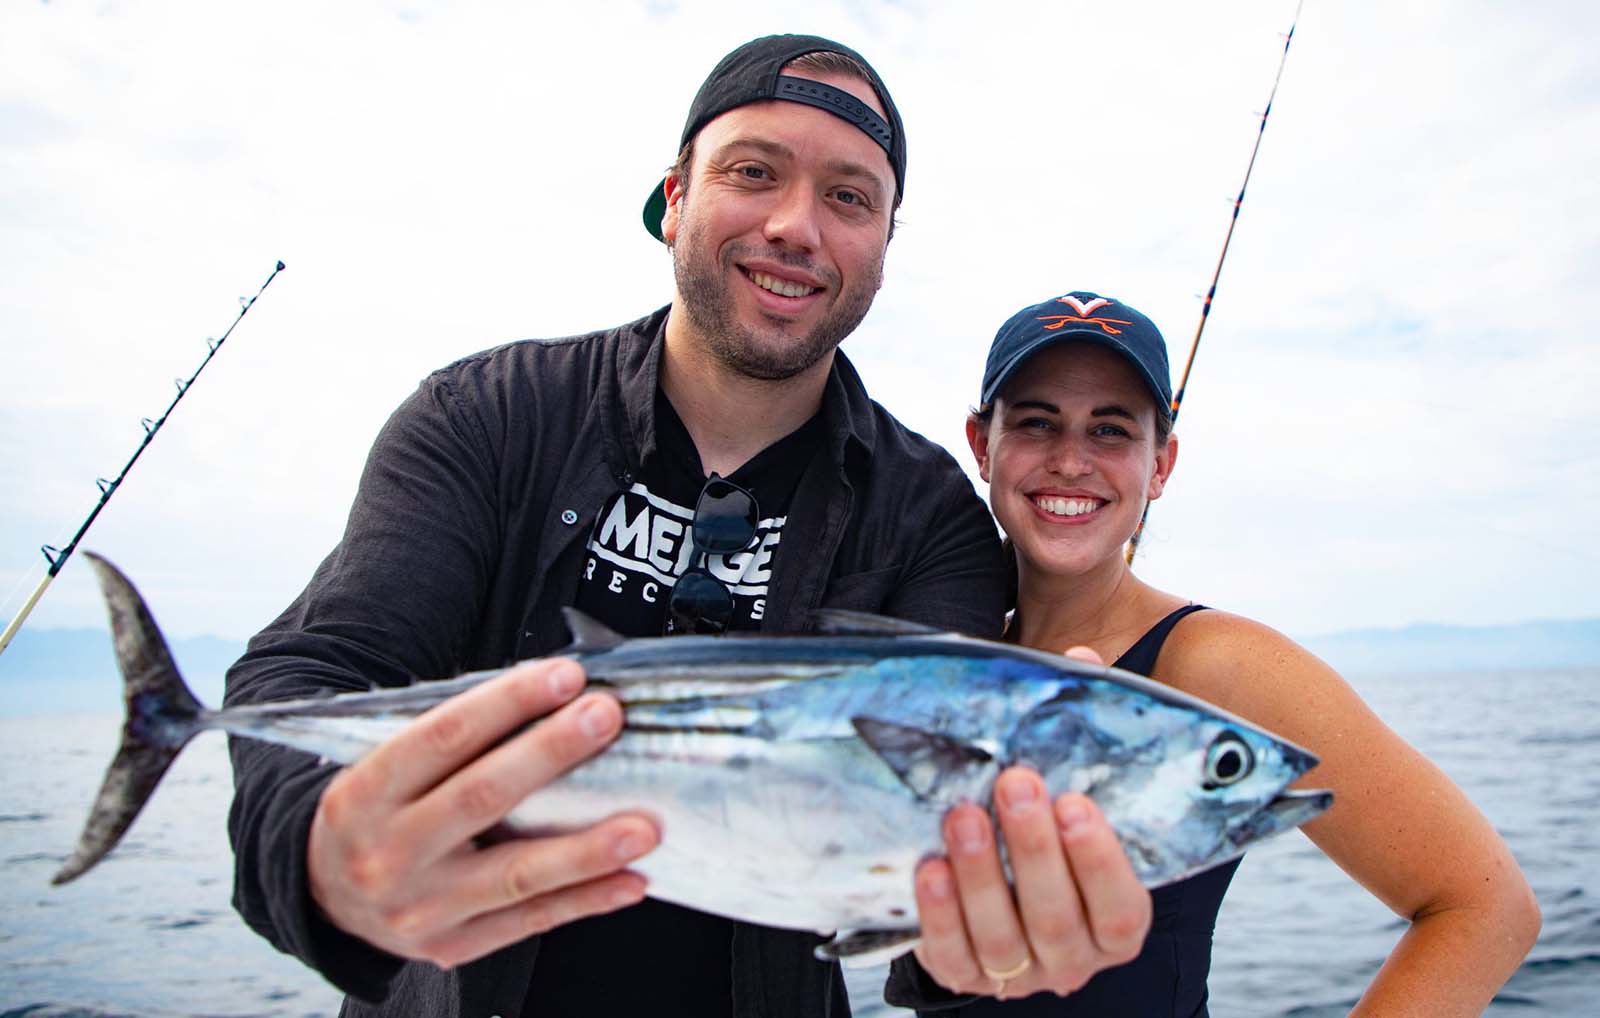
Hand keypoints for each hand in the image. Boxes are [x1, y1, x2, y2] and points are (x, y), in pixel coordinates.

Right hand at [307, 657, 658, 967]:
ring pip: (515, 873)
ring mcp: (420, 907)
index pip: (443, 737)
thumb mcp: (385, 770)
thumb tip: (552, 703)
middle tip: (606, 717)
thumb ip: (454, 744)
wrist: (323, 898)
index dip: (508, 702)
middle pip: (482, 796)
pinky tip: (630, 880)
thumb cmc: (376, 814)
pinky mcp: (451, 946)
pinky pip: (530, 920)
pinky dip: (586, 900)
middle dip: (551, 752)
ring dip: (587, 849)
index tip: (566, 677)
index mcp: (365, 793)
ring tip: (643, 825)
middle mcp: (389, 852)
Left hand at [912, 648, 1151, 999]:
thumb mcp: (1070, 784)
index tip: (1074, 801)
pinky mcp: (964, 976)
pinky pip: (952, 956)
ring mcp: (1018, 974)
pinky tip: (929, 867)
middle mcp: (1073, 957)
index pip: (1122, 907)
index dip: (1100, 860)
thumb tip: (1081, 661)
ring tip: (963, 814)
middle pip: (1058, 918)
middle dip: (1034, 850)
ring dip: (982, 875)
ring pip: (1004, 940)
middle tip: (1014, 783)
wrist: (996, 890)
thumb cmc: (1044, 827)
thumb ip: (1081, 732)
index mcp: (1115, 919)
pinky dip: (940, 914)